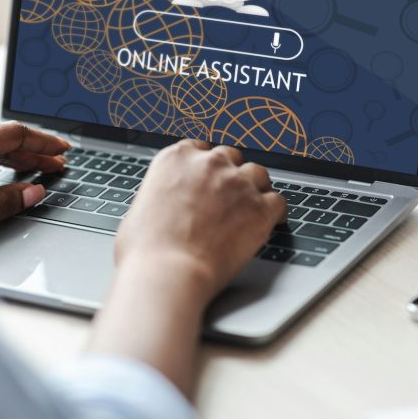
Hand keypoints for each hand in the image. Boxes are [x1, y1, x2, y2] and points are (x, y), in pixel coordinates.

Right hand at [89, 139, 285, 396]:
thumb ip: (160, 195)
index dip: (205, 166)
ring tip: (250, 208)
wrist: (167, 271)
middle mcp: (209, 163)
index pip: (200, 148)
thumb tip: (163, 206)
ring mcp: (237, 184)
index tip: (207, 178)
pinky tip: (269, 223)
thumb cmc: (145, 249)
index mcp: (176, 158)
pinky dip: (274, 213)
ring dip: (255, 188)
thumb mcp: (140, 208)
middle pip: (230, 157)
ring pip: (258, 174)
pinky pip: (277, 202)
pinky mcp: (259, 209)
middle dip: (230, 175)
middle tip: (227, 197)